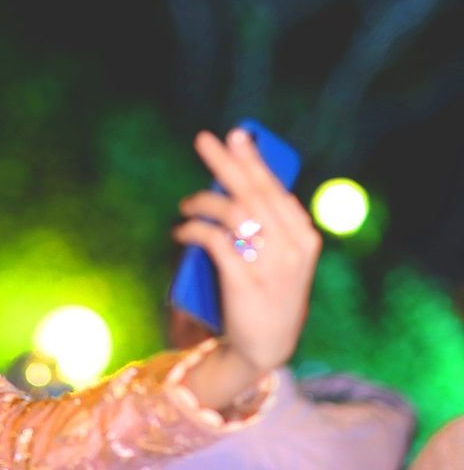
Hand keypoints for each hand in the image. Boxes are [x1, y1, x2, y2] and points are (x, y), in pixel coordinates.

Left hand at [173, 129, 321, 373]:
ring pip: (232, 211)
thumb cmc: (269, 296)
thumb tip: (236, 184)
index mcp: (303, 237)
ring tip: (185, 204)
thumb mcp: (282, 260)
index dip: (254, 161)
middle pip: (253, 192)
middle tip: (204, 139)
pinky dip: (192, 229)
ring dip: (202, 201)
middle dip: (226, 162)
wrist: (265, 347)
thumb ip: (270, 227)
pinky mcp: (243, 280)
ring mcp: (269, 264)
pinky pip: (213, 240)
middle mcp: (291, 246)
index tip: (237, 136)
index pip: (275, 189)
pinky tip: (180, 230)